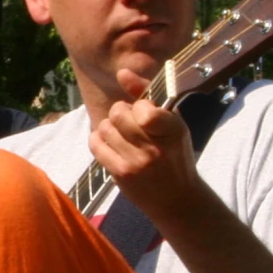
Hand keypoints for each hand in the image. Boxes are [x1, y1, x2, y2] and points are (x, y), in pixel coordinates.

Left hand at [88, 67, 206, 226]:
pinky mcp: (120, 174)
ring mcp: (136, 163)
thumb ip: (147, 96)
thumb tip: (122, 72)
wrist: (177, 200)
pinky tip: (111, 144)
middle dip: (121, 112)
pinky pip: (96, 144)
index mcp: (174, 130)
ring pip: (105, 126)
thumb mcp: (172, 124)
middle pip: (118, 112)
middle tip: (130, 123)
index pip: (145, 107)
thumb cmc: (174, 155)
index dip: (139, 105)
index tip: (145, 114)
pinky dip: (99, 139)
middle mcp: (156, 147)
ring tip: (123, 136)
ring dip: (110, 127)